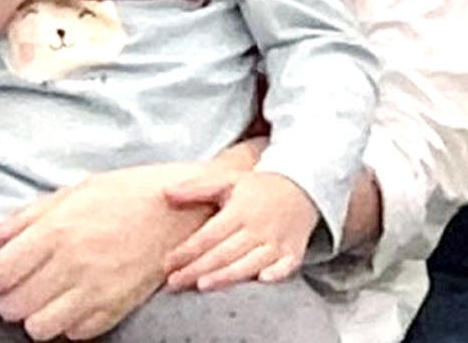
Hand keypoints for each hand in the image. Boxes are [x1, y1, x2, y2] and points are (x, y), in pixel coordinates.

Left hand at [0, 163, 210, 340]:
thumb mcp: (75, 192)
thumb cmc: (129, 193)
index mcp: (57, 231)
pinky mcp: (116, 309)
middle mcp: (72, 264)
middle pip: (12, 306)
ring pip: (38, 328)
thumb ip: (26, 218)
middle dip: (9, 297)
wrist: (185, 209)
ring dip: (35, 315)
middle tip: (22, 282)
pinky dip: (68, 324)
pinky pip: (74, 335)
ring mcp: (96, 291)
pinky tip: (74, 301)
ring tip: (46, 296)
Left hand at [161, 170, 318, 291]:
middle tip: (173, 283)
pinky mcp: (293, 253)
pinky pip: (286, 266)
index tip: (167, 263)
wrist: (302, 188)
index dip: (187, 250)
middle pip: (224, 252)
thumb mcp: (228, 180)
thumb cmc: (258, 188)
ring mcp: (277, 242)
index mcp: (240, 210)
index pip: (208, 235)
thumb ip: (197, 188)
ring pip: (249, 263)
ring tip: (202, 286)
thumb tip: (165, 193)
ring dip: (227, 275)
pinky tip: (262, 280)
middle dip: (198, 269)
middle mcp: (258, 227)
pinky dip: (276, 273)